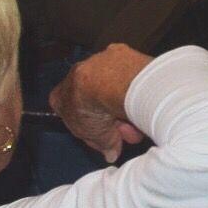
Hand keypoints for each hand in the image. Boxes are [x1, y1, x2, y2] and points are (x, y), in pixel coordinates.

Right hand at [53, 44, 153, 162]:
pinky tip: (145, 103)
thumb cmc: (89, 107)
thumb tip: (110, 153)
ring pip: (116, 89)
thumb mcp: (90, 135)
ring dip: (128, 107)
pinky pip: (130, 76)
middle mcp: (78, 75)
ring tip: (141, 122)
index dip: (94, 130)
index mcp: (61, 95)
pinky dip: (137, 89)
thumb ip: (100, 144)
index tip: (109, 138)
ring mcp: (98, 62)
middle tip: (130, 134)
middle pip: (99, 102)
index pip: (76, 115)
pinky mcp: (120, 53)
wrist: (107, 81)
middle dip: (116, 121)